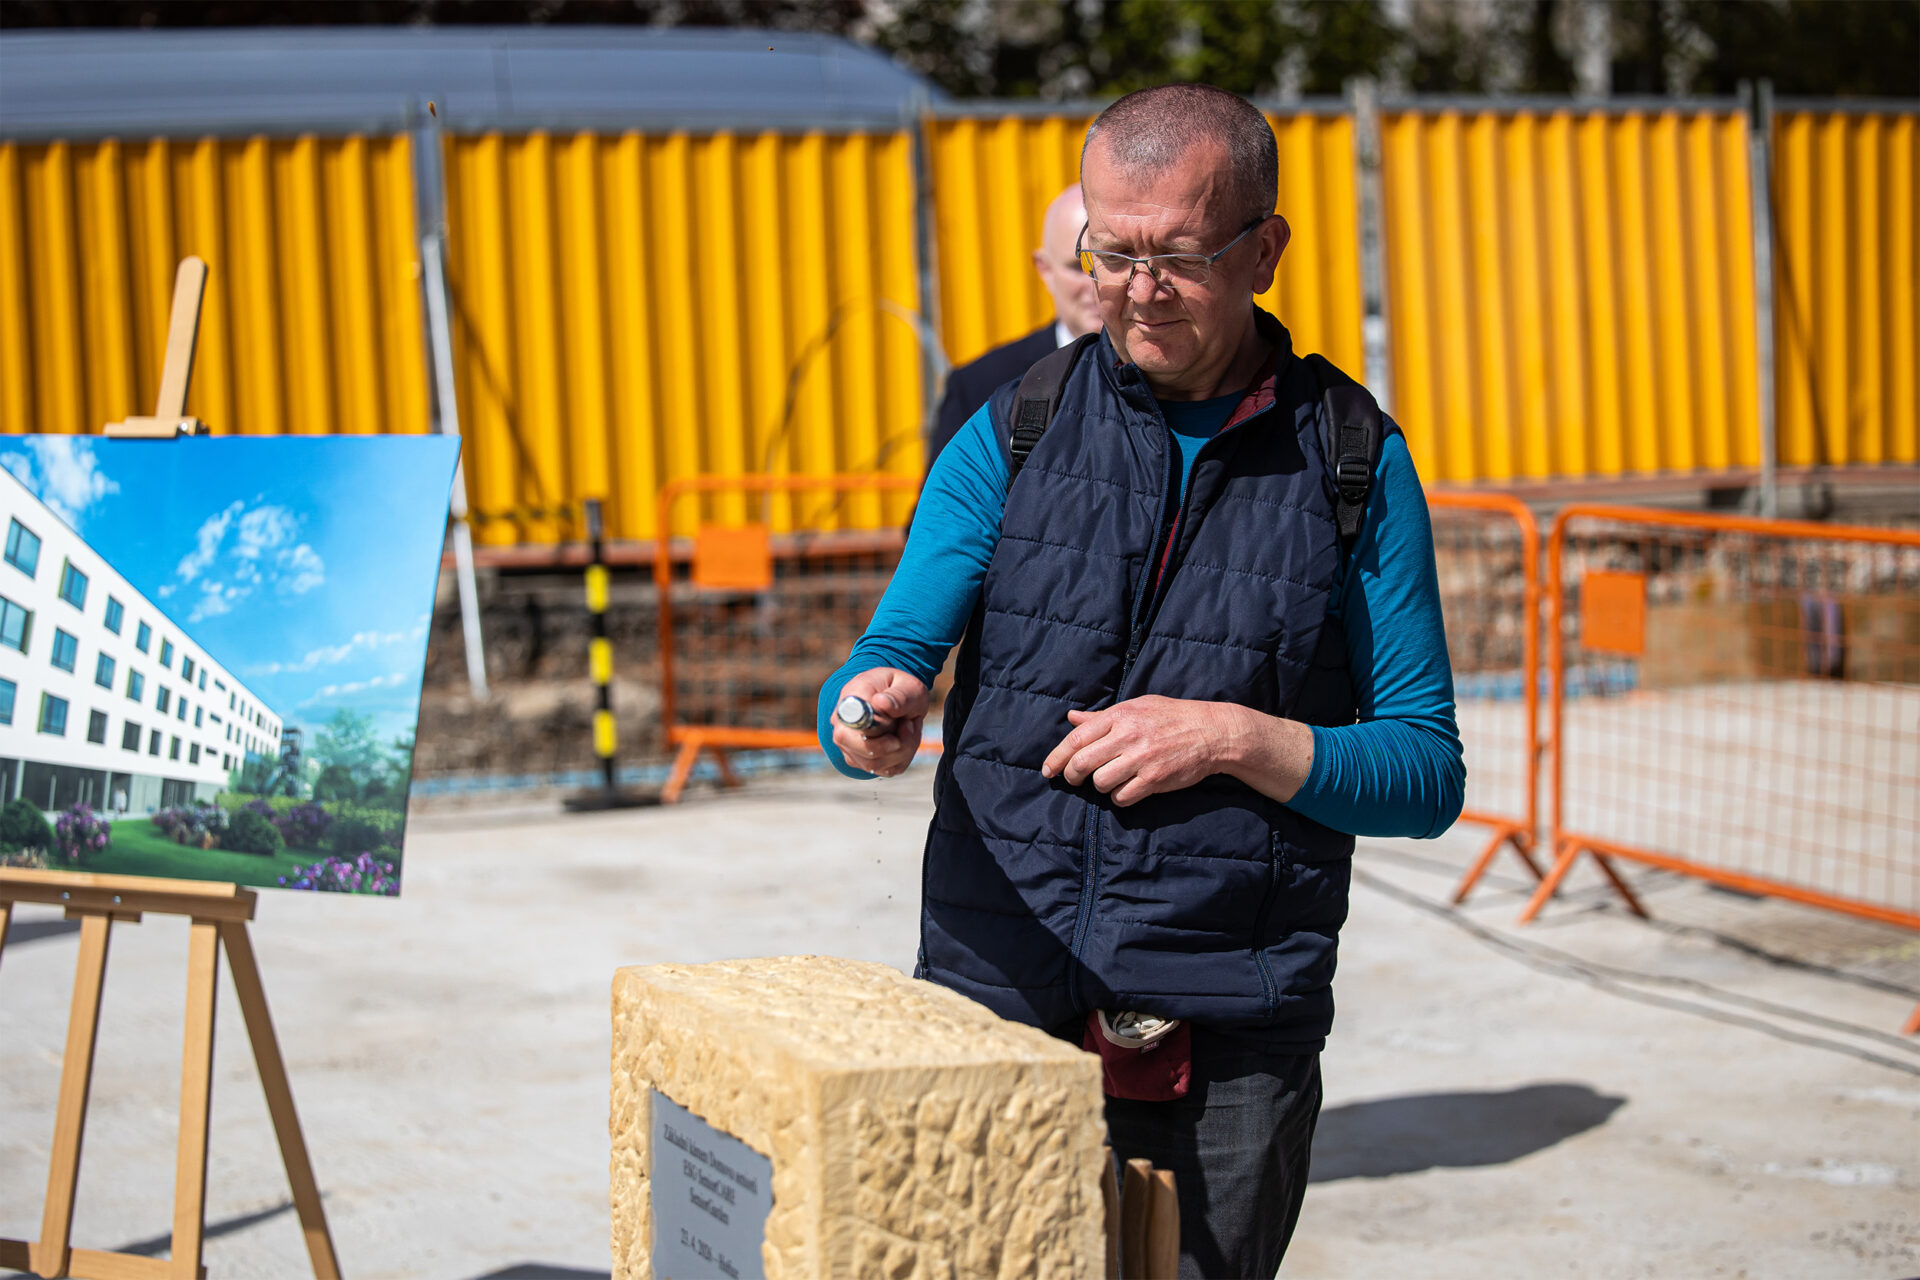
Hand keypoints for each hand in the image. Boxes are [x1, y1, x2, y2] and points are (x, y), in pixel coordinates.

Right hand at [831, 668, 928, 777]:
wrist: (895, 696)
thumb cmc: (900, 689)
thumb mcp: (908, 686)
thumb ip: (899, 695)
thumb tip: (881, 703)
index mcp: (851, 701)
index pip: (850, 728)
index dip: (877, 732)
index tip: (901, 724)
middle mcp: (842, 726)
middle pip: (865, 752)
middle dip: (898, 744)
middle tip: (910, 724)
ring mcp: (849, 746)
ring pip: (876, 764)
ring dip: (904, 749)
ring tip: (909, 726)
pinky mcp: (860, 760)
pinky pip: (886, 769)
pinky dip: (903, 756)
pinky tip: (905, 738)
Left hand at [1040, 695, 1238, 806]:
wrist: (1211, 732)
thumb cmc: (1171, 717)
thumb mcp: (1137, 707)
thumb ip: (1102, 717)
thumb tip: (1072, 717)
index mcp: (1119, 716)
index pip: (1076, 739)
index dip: (1056, 757)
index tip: (1048, 770)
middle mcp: (1127, 736)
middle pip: (1082, 763)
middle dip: (1072, 776)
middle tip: (1075, 780)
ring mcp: (1141, 759)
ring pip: (1100, 783)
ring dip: (1100, 787)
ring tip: (1110, 781)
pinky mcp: (1154, 779)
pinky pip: (1122, 797)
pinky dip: (1119, 798)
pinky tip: (1127, 790)